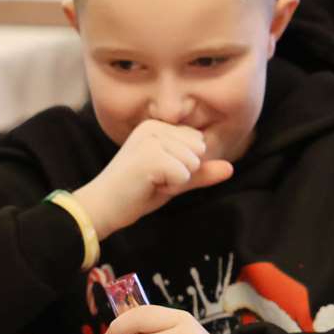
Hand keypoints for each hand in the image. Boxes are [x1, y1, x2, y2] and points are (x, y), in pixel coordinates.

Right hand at [73, 120, 232, 239]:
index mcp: (158, 126)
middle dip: (184, 172)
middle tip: (154, 178)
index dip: (186, 165)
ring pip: (193, 162)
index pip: (198, 143)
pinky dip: (171, 187)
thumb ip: (201, 172)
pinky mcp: (151, 156)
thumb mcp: (175, 180)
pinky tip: (148, 186)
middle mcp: (153, 126)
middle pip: (199, 151)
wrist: (102, 207)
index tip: (159, 172)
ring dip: (176, 180)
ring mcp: (151, 139)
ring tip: (150, 181)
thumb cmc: (137, 192)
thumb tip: (231, 168)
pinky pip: (185, 175)